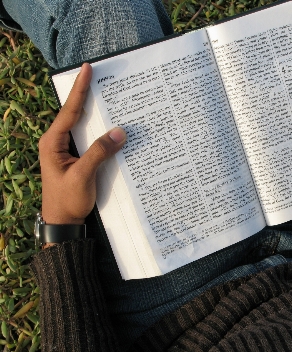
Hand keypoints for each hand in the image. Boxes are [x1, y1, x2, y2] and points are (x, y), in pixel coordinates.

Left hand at [39, 63, 125, 224]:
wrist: (62, 222)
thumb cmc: (67, 200)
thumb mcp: (83, 176)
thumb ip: (99, 152)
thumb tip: (119, 132)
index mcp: (53, 142)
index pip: (69, 110)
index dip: (80, 89)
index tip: (86, 69)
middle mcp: (57, 143)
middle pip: (75, 113)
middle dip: (87, 94)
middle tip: (98, 76)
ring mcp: (66, 151)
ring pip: (83, 125)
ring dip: (96, 112)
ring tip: (108, 95)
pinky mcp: (76, 159)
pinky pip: (89, 139)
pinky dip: (100, 131)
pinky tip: (112, 127)